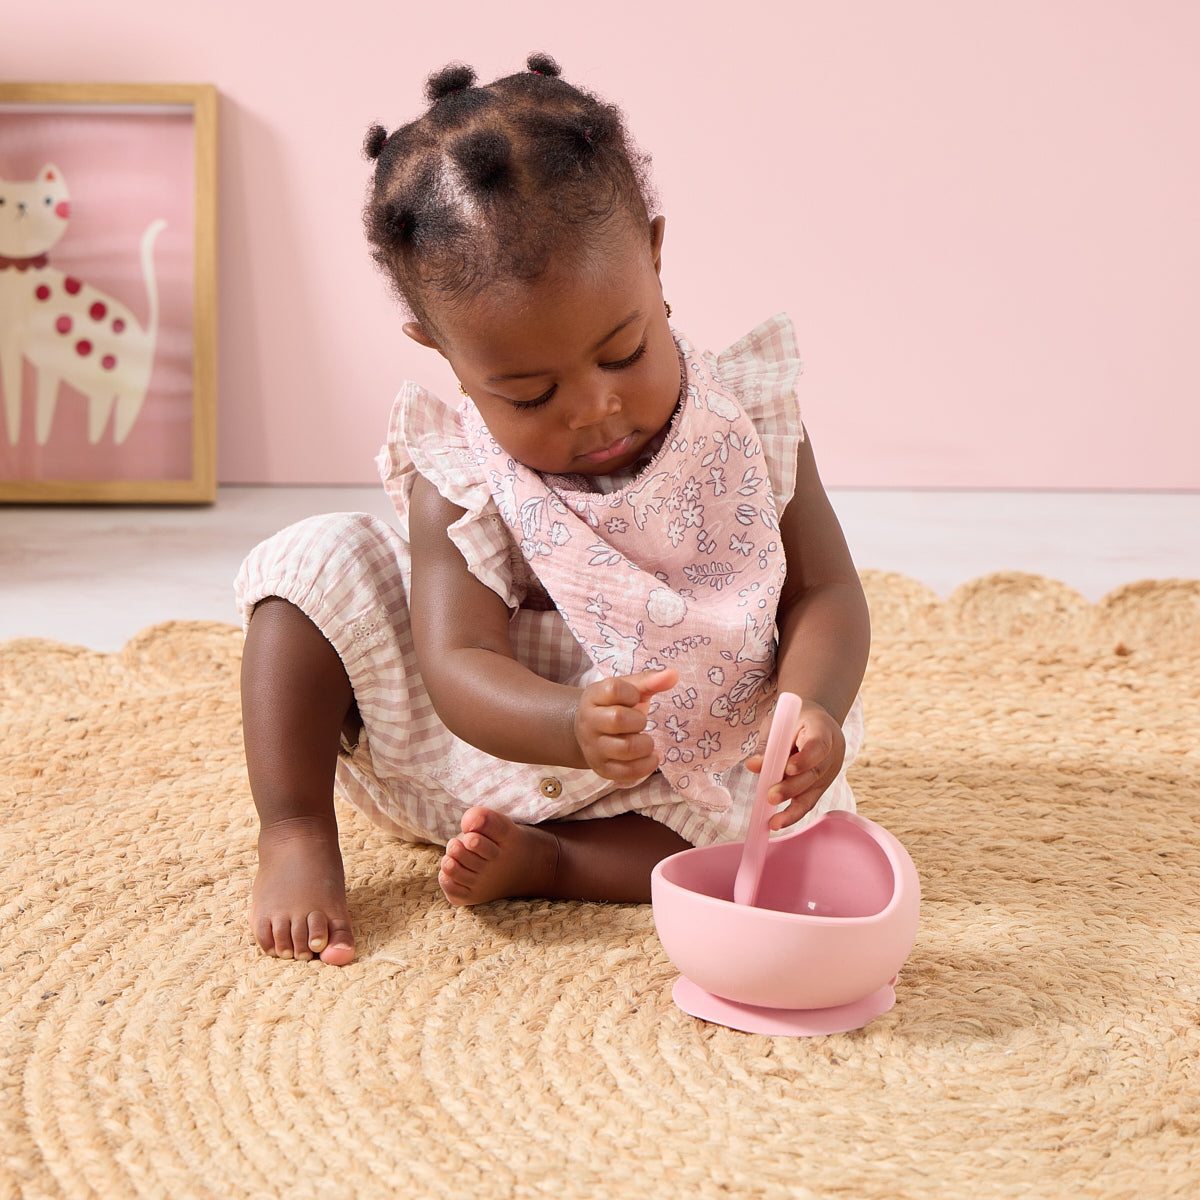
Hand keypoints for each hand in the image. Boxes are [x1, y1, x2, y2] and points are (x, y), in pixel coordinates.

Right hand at [574, 668, 677, 781]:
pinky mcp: (602, 768)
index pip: (613, 689)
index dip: (632, 693)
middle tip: (641, 722)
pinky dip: (646, 766)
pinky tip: (651, 757)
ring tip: (646, 741)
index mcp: (593, 697)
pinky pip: (627, 772)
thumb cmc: (615, 706)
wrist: (588, 732)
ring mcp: (593, 747)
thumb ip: (650, 680)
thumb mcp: (628, 689)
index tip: (634, 698)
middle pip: (618, 719)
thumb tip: (673, 675)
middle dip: (639, 721)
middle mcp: (588, 722)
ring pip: (625, 749)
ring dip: (646, 745)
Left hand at [745, 700, 845, 830]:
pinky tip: (778, 823)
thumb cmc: (794, 721)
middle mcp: (832, 753)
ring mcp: (830, 771)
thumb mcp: (779, 725)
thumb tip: (753, 766)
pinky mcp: (823, 786)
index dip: (805, 759)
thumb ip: (768, 746)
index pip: (818, 745)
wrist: (816, 722)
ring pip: (813, 792)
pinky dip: (793, 813)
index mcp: (823, 729)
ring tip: (773, 822)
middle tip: (770, 797)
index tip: (788, 769)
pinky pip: (809, 801)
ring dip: (792, 808)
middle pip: (814, 773)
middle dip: (791, 788)